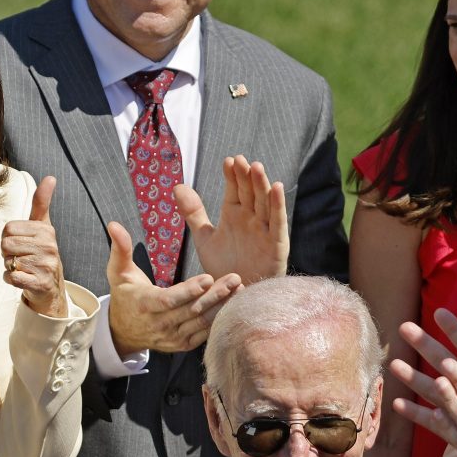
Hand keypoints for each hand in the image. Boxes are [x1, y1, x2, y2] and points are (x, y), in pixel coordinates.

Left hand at [3, 176, 66, 317]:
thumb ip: (42, 202)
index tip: (22, 243)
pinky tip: (23, 278)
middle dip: (9, 253)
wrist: (51, 287)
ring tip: (25, 268)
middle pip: (6, 244)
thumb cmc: (41, 254)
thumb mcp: (42, 226)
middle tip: (23, 258)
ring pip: (8, 261)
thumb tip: (50, 177)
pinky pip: (12, 277)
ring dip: (10, 267)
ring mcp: (46, 265)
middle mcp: (49, 246)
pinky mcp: (41, 282)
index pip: (8, 229)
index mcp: (46, 230)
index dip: (9, 238)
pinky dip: (11, 279)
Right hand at [104, 222, 240, 355]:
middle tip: (234, 278)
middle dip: (214, 295)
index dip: (188, 291)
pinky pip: (204, 333)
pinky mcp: (183, 344)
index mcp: (144, 305)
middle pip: (191, 311)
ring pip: (200, 323)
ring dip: (221, 306)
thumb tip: (114, 225)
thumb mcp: (118, 272)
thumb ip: (119, 249)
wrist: (124, 331)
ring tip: (240, 289)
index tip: (207, 278)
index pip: (168, 300)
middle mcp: (159, 325)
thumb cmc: (125, 295)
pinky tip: (234, 304)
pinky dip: (220, 319)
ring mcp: (172, 337)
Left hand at [176, 155, 287, 285]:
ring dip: (262, 185)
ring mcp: (264, 230)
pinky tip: (277, 187)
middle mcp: (250, 219)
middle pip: (250, 192)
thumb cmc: (222, 267)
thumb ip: (193, 213)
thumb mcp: (204, 238)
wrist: (234, 297)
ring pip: (264, 203)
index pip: (234, 190)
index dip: (232, 176)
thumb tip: (177, 186)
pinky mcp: (276, 244)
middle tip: (241, 160)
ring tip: (256, 167)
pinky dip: (278, 205)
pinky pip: (278, 222)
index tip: (227, 161)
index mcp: (234, 215)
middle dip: (246, 176)